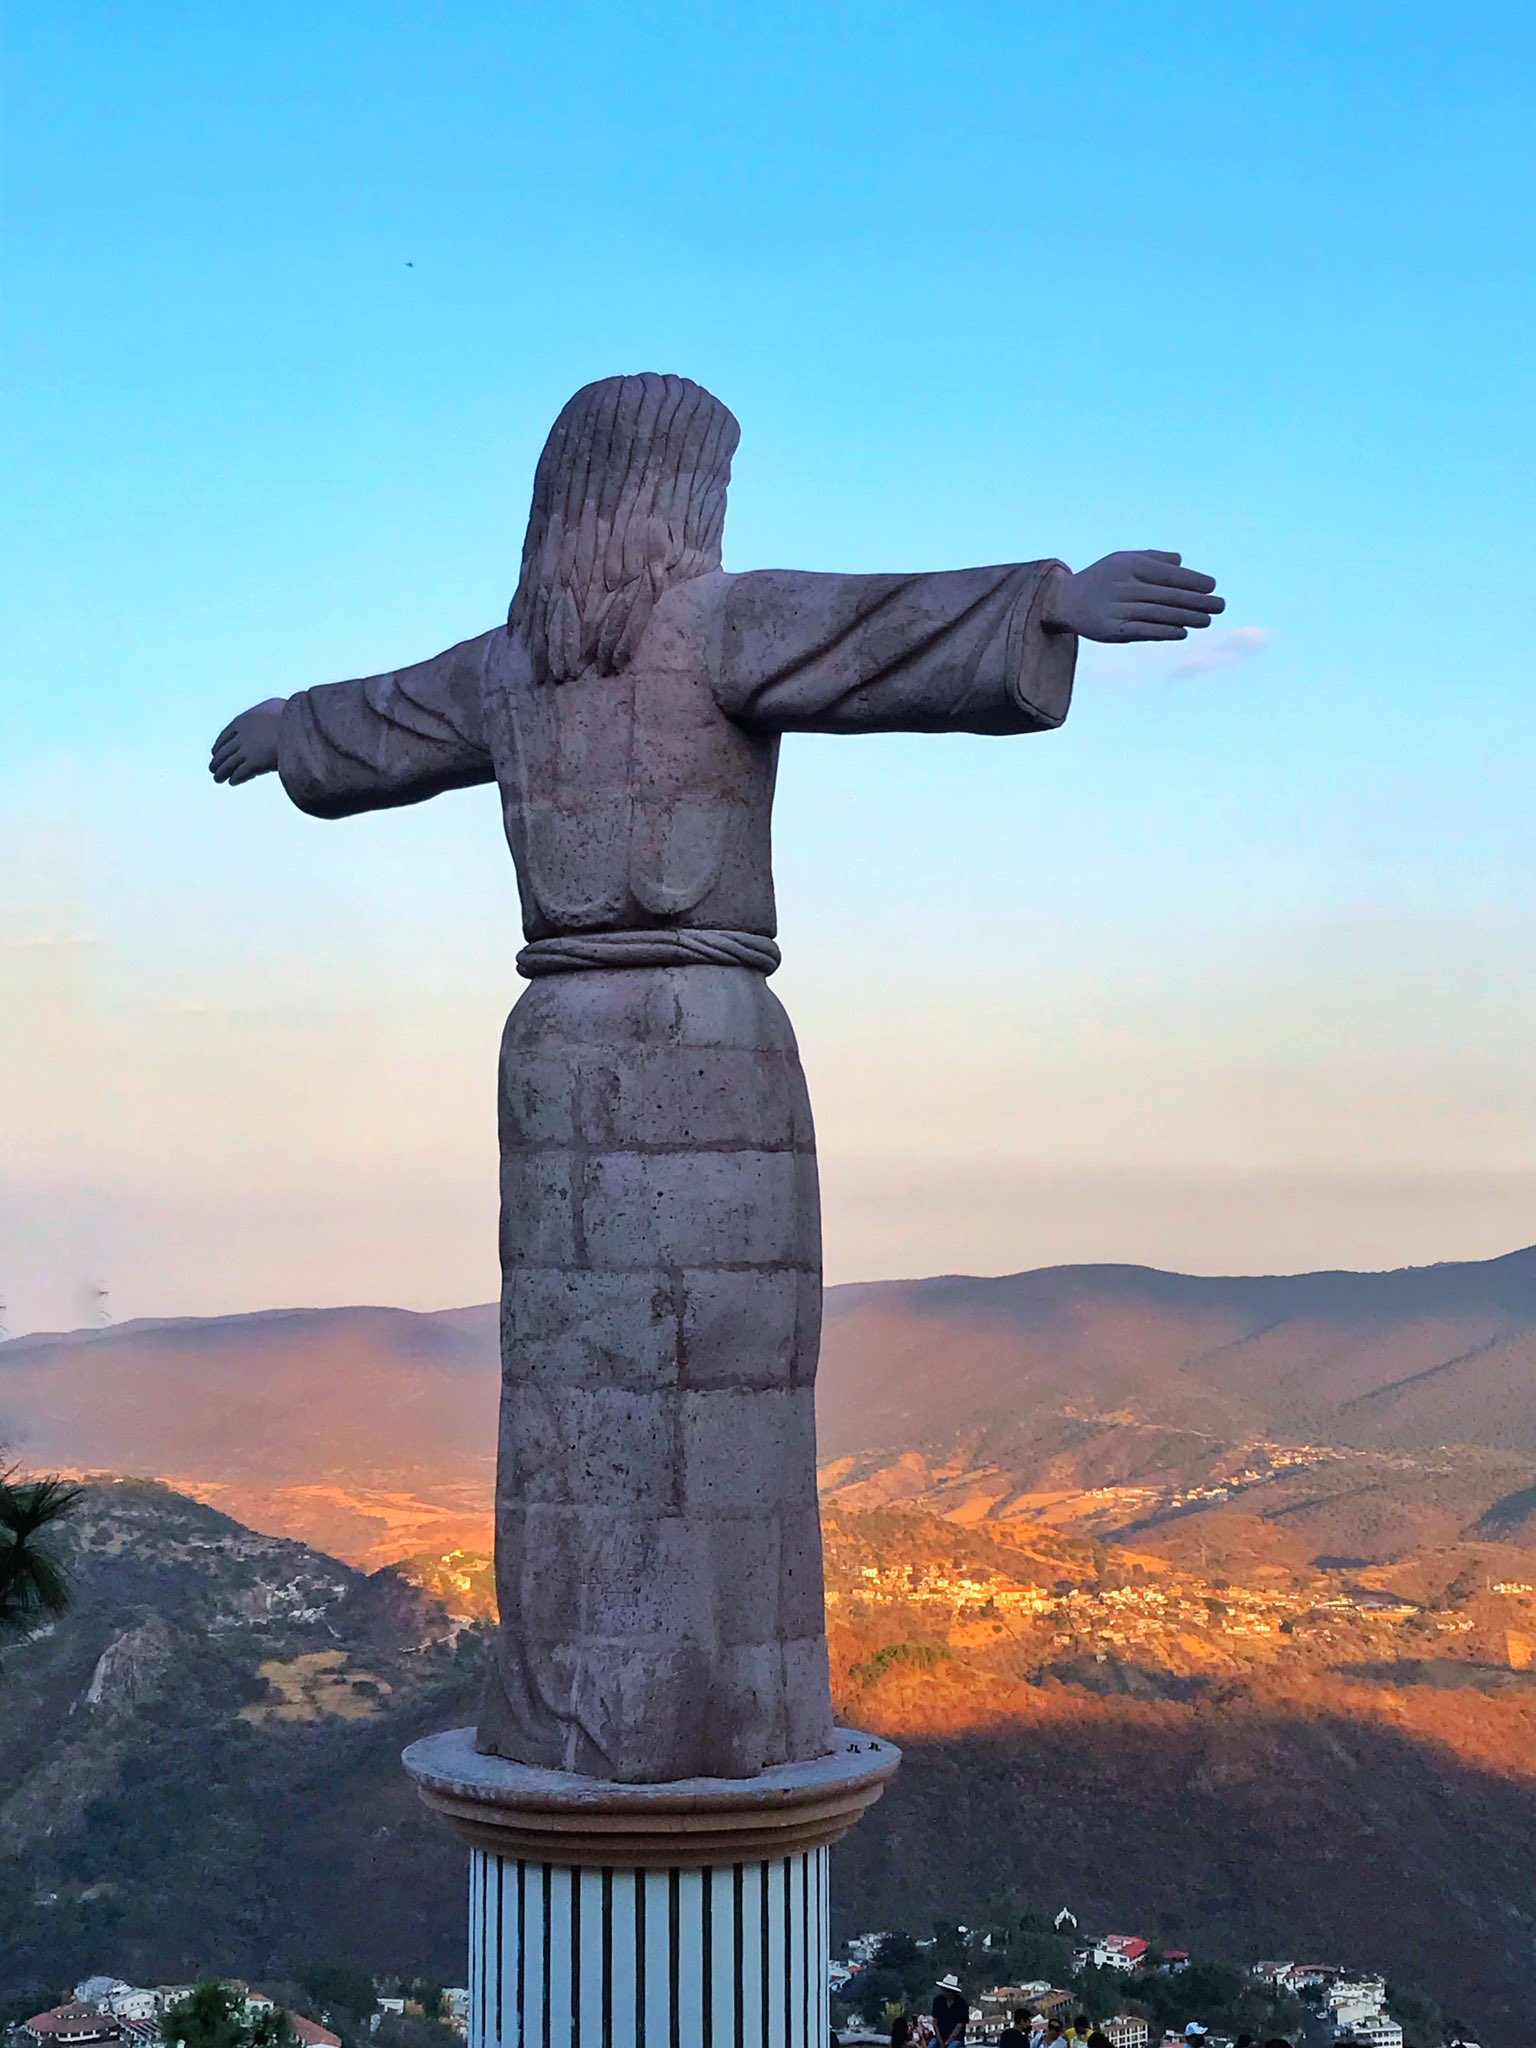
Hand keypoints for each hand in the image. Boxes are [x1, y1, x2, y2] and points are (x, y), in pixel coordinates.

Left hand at [209, 699, 285, 784]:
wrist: (300, 726)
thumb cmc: (292, 715)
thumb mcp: (275, 705)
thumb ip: (266, 710)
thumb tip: (271, 711)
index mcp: (243, 721)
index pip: (225, 735)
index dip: (219, 745)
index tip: (214, 752)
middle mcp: (242, 736)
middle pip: (224, 752)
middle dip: (217, 761)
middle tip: (213, 769)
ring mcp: (248, 750)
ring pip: (228, 764)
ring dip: (221, 772)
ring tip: (218, 779)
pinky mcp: (255, 763)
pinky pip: (241, 773)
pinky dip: (235, 778)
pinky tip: (233, 782)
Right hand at [1041, 550, 1223, 642]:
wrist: (1064, 600)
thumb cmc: (1101, 577)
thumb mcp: (1123, 559)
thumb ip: (1152, 559)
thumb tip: (1181, 561)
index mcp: (1129, 565)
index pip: (1167, 573)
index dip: (1191, 580)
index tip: (1212, 586)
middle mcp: (1123, 585)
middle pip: (1168, 595)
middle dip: (1197, 600)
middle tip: (1221, 605)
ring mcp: (1116, 609)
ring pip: (1159, 614)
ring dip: (1187, 618)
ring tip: (1208, 620)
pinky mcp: (1110, 631)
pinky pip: (1142, 631)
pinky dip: (1164, 632)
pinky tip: (1182, 632)